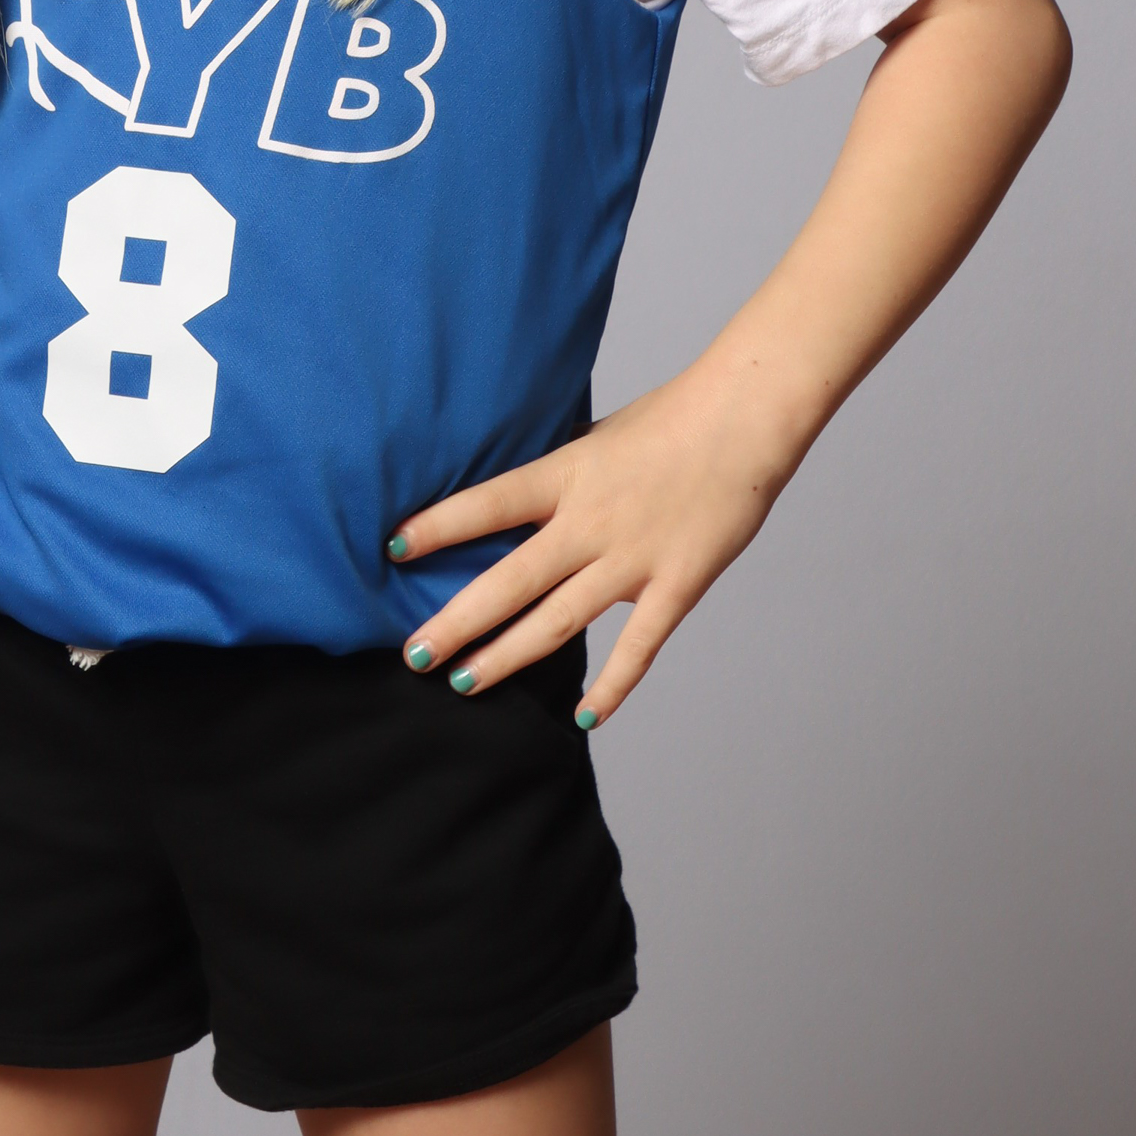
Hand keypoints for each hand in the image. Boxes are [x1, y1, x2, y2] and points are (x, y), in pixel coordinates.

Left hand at [389, 373, 799, 727]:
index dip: (437, 527)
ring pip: (557, 621)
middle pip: (509, 580)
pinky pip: (638, 647)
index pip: (486, 505)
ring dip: (507, 656)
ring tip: (463, 684)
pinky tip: (583, 717)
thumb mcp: (597, 433)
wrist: (743, 420)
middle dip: (456, 622)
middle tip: (413, 654)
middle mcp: (589, 522)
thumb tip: (520, 479)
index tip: (392, 549)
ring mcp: (632, 559)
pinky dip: (612, 686)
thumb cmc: (671, 418)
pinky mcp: (676, 585)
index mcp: (565, 475)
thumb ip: (559, 470)